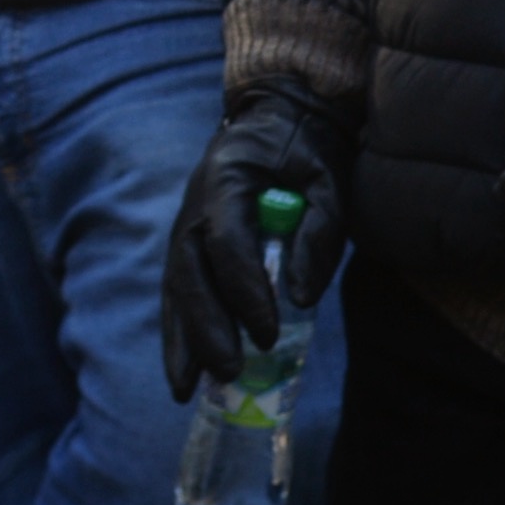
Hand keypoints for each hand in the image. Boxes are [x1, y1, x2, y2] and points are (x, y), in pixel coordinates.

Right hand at [164, 89, 350, 400]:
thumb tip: (301, 297)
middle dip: (206, 327)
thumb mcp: (328, 179)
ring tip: (185, 390)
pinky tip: (185, 372)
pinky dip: (179, 331)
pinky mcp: (190, 243)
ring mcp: (187, 224)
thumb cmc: (308, 148)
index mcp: (227, 179)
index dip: (245, 292)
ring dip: (181, 339)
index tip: (269, 334)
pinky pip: (178, 290)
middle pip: (189, 273)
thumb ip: (319, 233)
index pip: (227, 243)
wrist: (279, 114)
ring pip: (175, 286)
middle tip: (229, 372)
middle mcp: (195, 204)